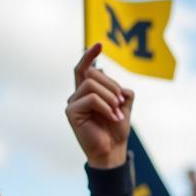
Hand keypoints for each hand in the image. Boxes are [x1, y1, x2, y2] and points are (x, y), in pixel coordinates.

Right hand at [65, 44, 132, 169]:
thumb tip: (121, 87)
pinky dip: (106, 107)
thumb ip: (122, 92)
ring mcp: (73, 103)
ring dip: (109, 96)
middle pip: (92, 73)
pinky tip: (114, 118)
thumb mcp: (124, 108)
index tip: (100, 44)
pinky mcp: (71, 112)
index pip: (85, 68)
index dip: (90, 55)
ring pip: (91, 84)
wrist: (112, 152)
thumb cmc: (116, 131)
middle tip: (121, 102)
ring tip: (118, 111)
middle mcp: (77, 94)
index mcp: (88, 92)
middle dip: (111, 85)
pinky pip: (90, 98)